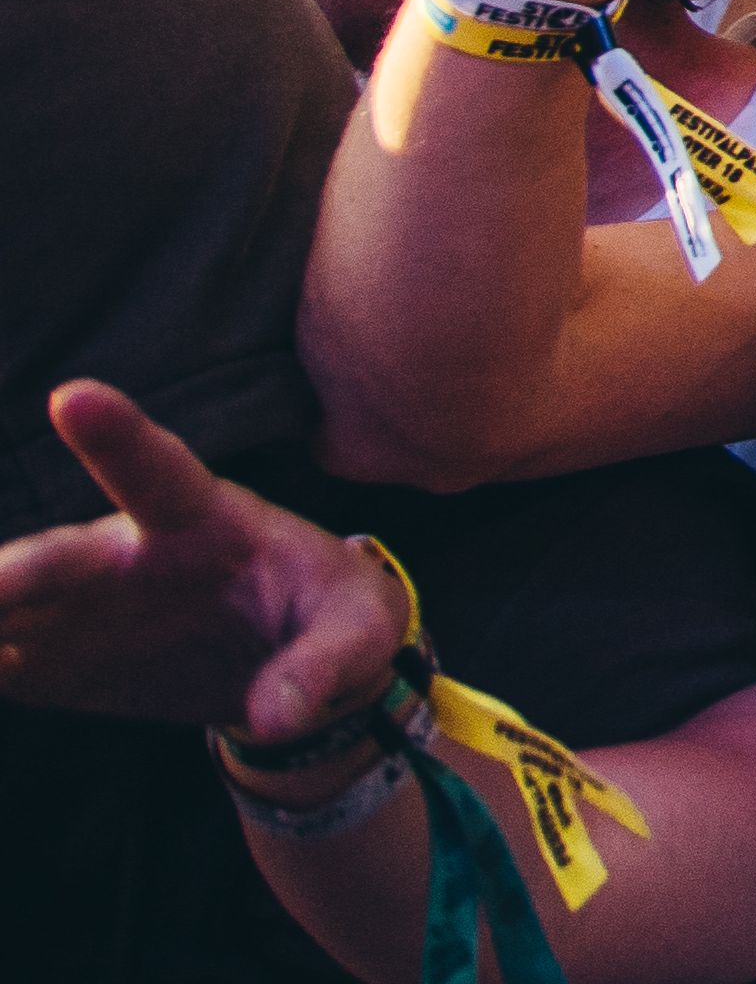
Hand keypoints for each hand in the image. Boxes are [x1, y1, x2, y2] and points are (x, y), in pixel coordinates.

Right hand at [0, 383, 410, 744]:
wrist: (294, 669)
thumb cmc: (332, 617)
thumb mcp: (361, 631)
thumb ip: (325, 663)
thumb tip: (276, 716)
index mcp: (205, 519)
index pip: (158, 469)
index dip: (116, 433)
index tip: (72, 396)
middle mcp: (127, 554)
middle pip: (59, 558)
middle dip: (11, 576)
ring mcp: (83, 607)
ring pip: (8, 607)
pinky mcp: (57, 658)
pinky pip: (1, 661)